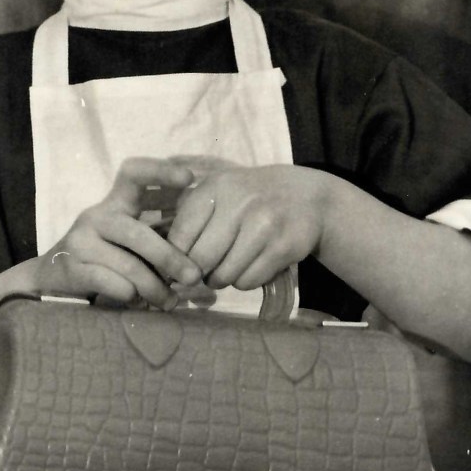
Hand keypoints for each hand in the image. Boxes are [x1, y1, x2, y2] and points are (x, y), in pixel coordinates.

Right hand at [39, 158, 201, 308]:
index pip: (134, 173)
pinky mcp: (71, 267)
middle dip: (170, 257)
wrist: (50, 280)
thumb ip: (157, 238)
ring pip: (128, 264)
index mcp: (115, 203)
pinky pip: (110, 282)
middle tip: (194, 277)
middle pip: (138, 233)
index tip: (190, 179)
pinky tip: (138, 302)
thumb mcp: (128, 241)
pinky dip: (130, 295)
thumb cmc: (103, 259)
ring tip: (169, 302)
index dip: (161, 171)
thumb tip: (201, 254)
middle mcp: (96, 216)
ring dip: (154, 287)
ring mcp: (81, 241)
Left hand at [166, 163, 329, 290]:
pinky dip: (245, 281)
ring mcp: (264, 226)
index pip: (180, 235)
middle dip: (199, 272)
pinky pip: (248, 282)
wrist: (308, 197)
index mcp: (216, 188)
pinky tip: (252, 264)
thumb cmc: (252, 197)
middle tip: (206, 270)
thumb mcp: (220, 192)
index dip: (175, 257)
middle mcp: (239, 204)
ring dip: (223, 279)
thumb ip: (190, 218)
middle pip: (200, 260)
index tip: (179, 265)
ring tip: (231, 264)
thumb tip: (163, 262)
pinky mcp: (283, 248)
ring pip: (224, 276)